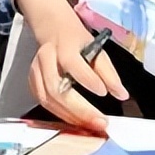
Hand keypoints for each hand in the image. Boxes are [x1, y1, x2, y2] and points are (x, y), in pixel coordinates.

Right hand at [23, 0, 127, 132]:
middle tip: (99, 121)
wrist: (53, 30)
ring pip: (48, 99)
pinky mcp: (32, 82)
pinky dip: (60, 114)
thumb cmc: (76, 40)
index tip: (102, 92)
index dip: (87, 79)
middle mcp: (46, 59)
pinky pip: (44, 103)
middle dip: (79, 109)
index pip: (73, 64)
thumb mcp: (96, 49)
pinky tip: (75, 121)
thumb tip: (121, 94)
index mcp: (64, 47)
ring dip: (70, 116)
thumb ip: (109, 73)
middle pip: (56, 88)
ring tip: (90, 124)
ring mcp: (36, 71)